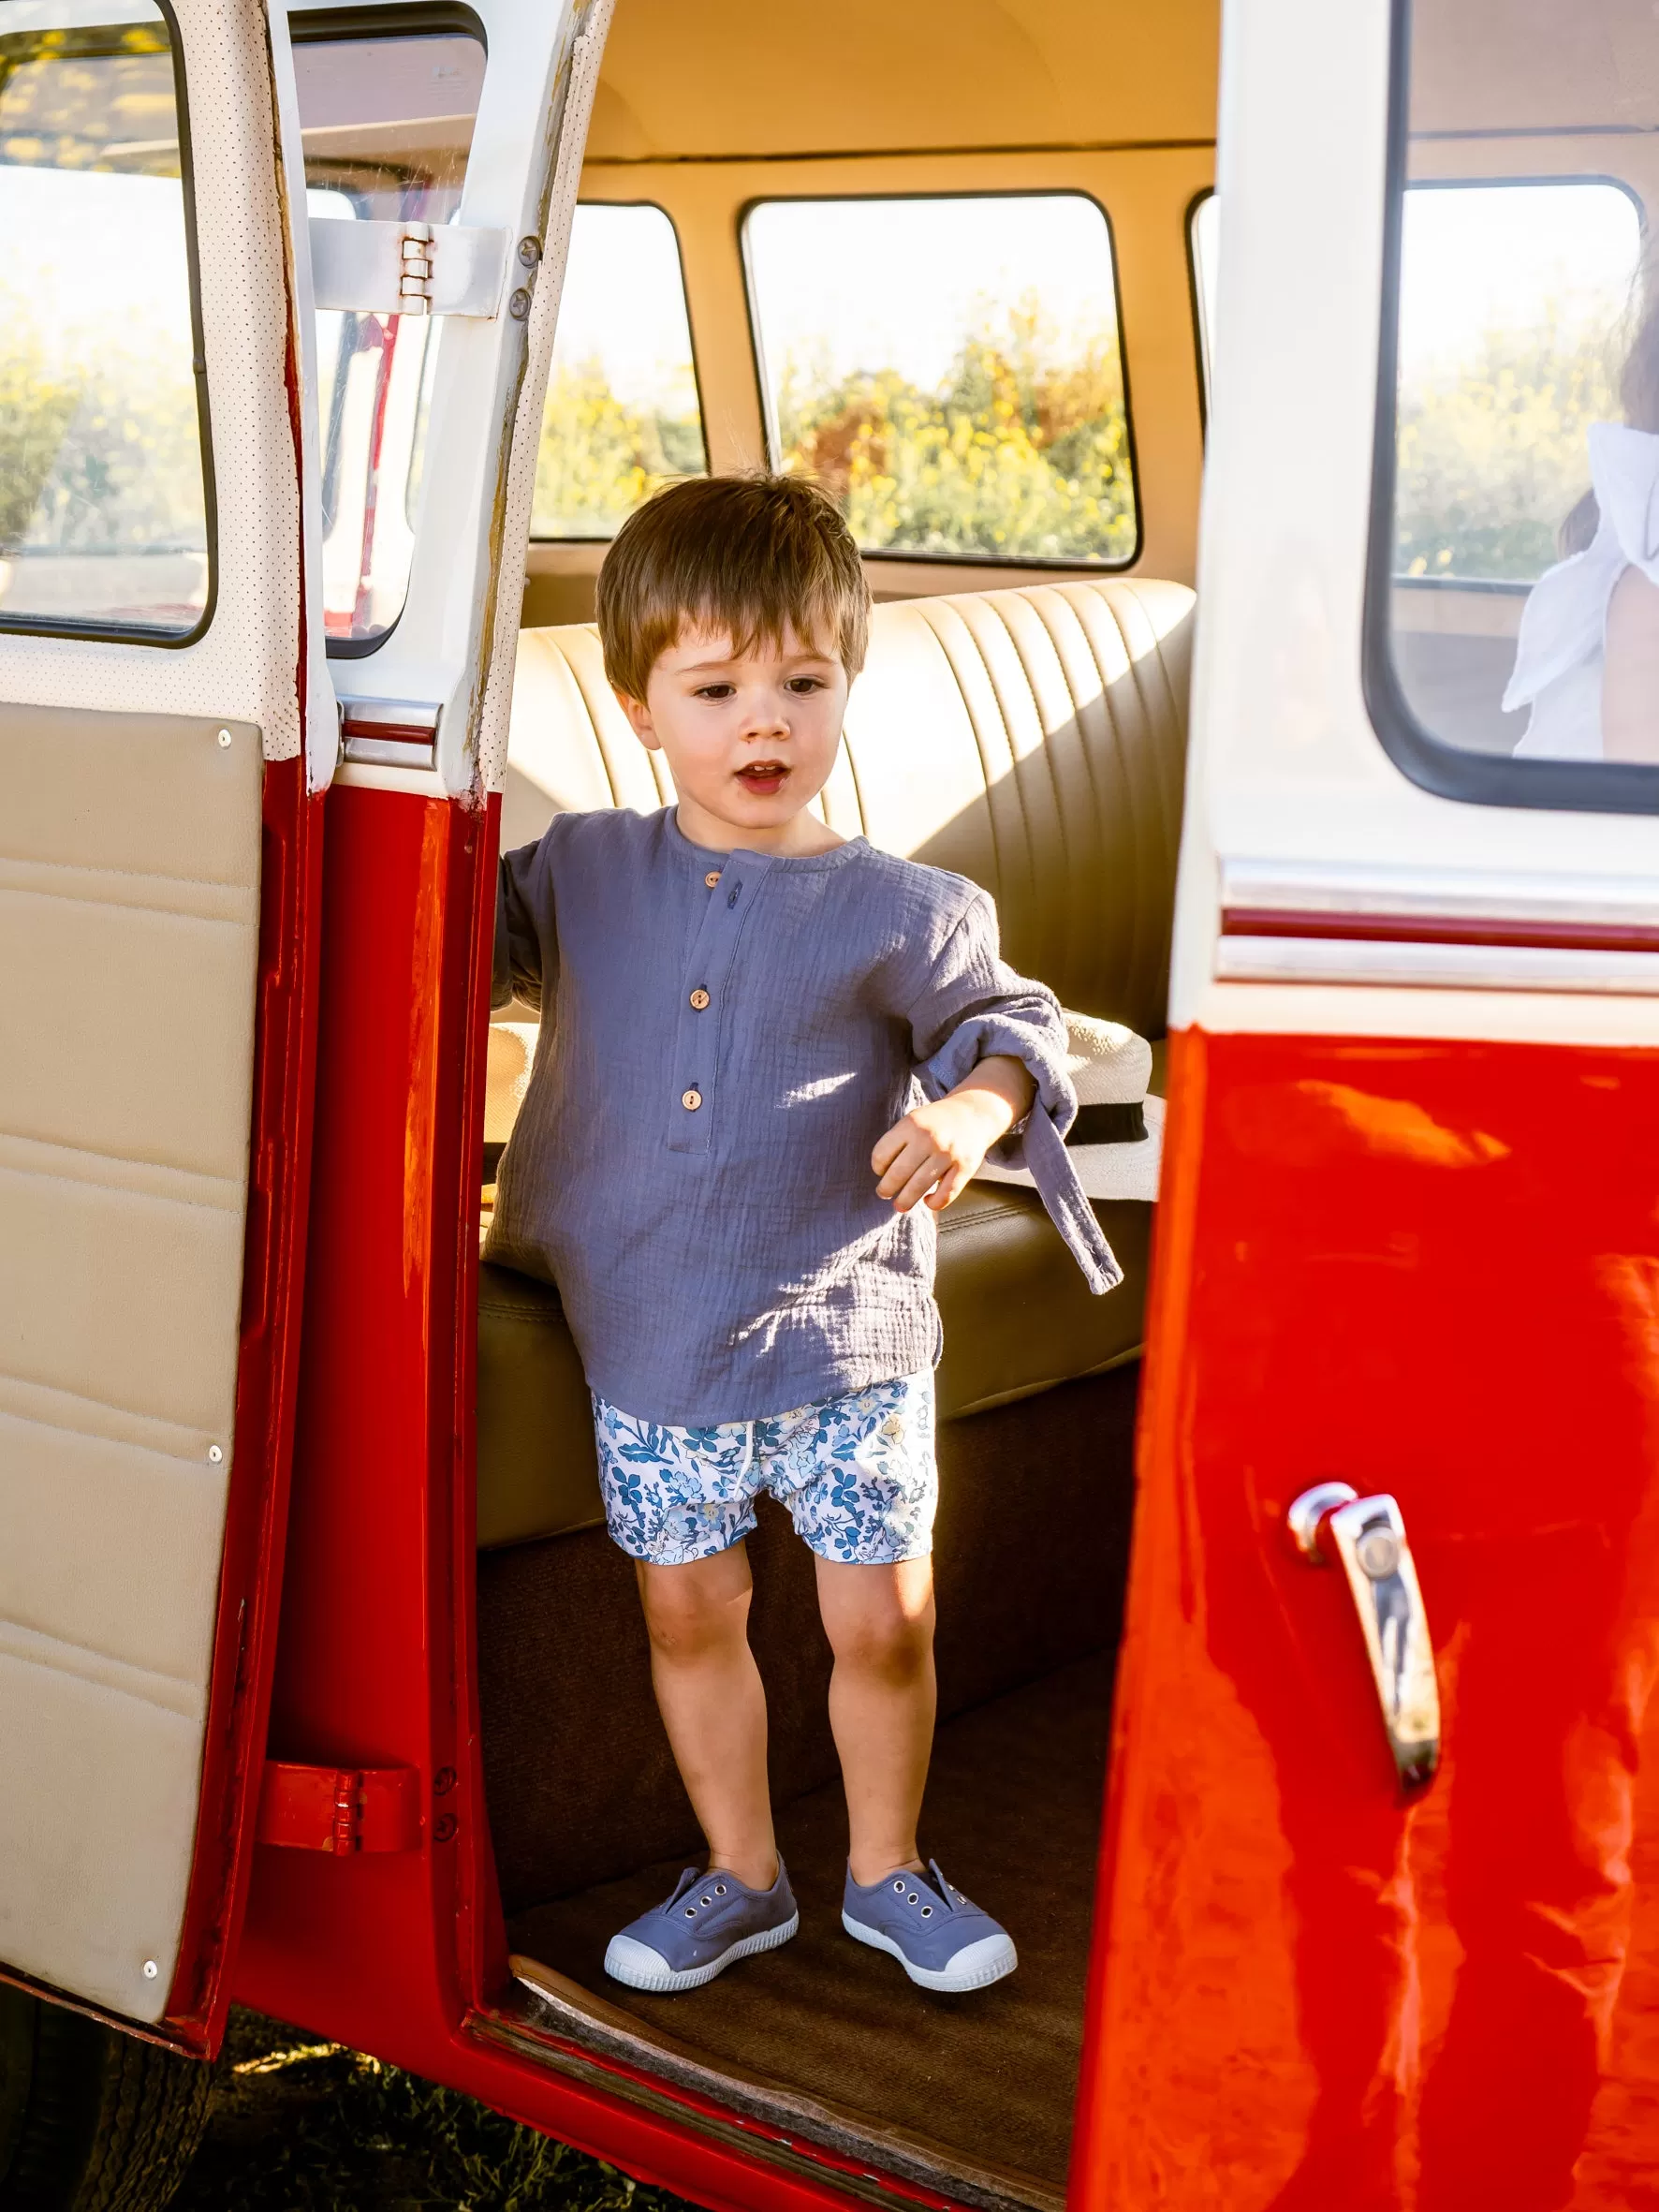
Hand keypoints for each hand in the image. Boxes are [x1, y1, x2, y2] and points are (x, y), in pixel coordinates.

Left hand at [872, 1055, 1035, 1213]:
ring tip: (900, 1205)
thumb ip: (897, 1142)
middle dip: (886, 1189)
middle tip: (884, 1193)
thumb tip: (883, 1176)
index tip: (881, 1172)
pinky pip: (945, 1194)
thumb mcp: (913, 1120)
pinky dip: (934, 1203)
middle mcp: (929, 1138)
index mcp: (911, 1124)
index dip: (878, 1167)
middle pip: (898, 1173)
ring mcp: (948, 1153)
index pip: (882, 1154)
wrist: (973, 1113)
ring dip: (905, 1201)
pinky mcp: (965, 1167)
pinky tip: (928, 1201)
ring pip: (919, 1187)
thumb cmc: (935, 1122)